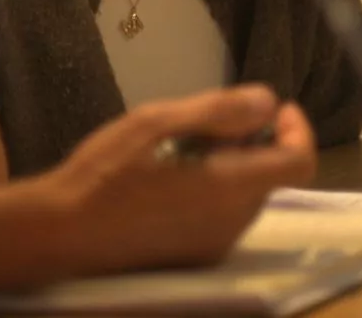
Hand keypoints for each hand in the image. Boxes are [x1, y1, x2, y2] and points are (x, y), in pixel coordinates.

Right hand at [37, 84, 316, 273]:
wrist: (62, 233)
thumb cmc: (105, 171)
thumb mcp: (156, 122)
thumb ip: (219, 111)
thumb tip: (269, 102)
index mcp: (230, 187)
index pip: (299, 161)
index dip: (297, 130)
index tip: (275, 109)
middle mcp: (232, 223)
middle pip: (270, 178)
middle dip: (254, 145)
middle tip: (207, 122)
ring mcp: (214, 246)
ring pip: (245, 198)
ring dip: (231, 168)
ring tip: (179, 149)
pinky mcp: (195, 259)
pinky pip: (222, 218)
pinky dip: (213, 192)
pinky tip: (168, 181)